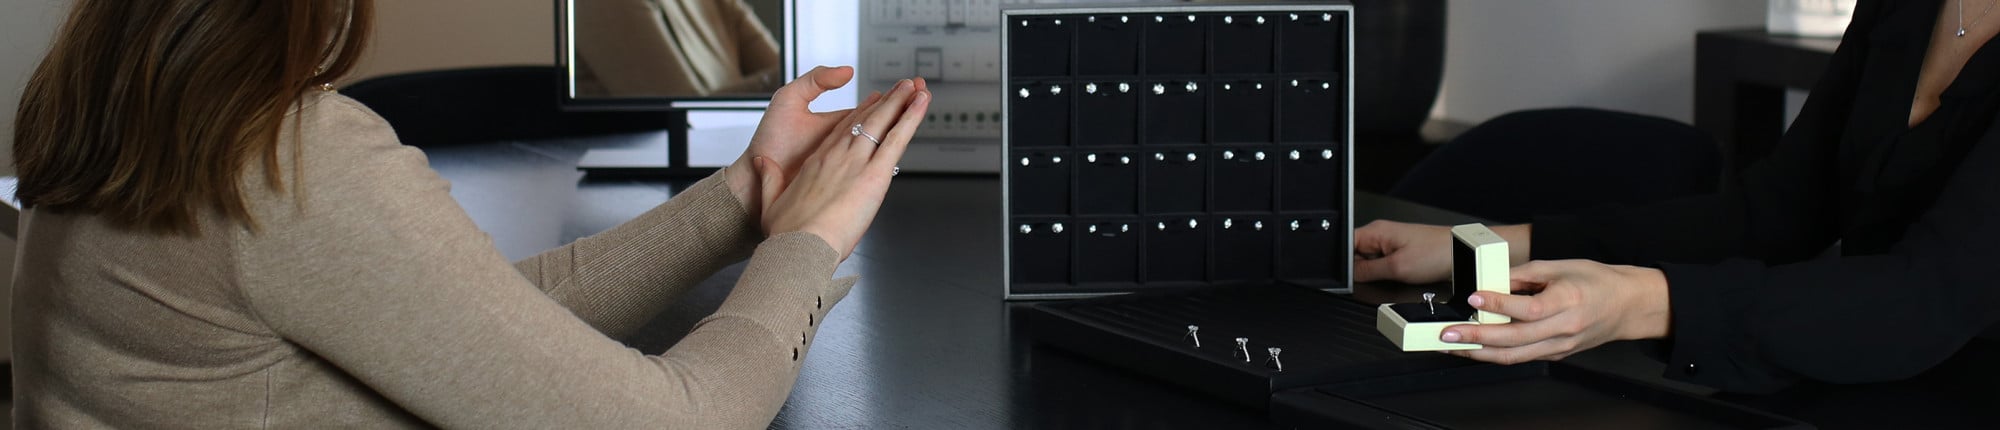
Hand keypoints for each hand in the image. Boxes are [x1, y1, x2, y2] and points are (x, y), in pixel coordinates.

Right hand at [752, 78, 930, 259]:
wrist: (799, 246)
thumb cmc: (788, 234)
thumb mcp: (770, 203)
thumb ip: (768, 179)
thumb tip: (760, 163)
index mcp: (816, 164)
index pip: (841, 132)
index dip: (858, 114)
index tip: (870, 103)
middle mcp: (837, 157)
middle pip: (864, 121)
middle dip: (885, 102)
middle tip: (901, 87)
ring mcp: (856, 162)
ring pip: (882, 123)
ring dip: (901, 102)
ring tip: (916, 87)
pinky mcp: (874, 174)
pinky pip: (897, 139)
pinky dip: (911, 119)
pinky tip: (920, 104)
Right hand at [1353, 220, 1452, 283]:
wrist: (1462, 253)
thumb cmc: (1436, 253)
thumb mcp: (1396, 268)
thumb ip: (1367, 272)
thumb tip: (1348, 277)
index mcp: (1375, 231)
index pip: (1344, 246)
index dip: (1344, 264)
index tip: (1354, 276)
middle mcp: (1381, 234)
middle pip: (1356, 256)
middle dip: (1364, 270)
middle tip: (1383, 275)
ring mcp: (1391, 243)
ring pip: (1371, 263)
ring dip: (1379, 273)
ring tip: (1398, 273)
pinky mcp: (1401, 252)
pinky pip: (1384, 265)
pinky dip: (1389, 273)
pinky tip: (1402, 274)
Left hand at [1440, 259, 1672, 363]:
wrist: (1628, 305)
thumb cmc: (1597, 281)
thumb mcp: (1561, 266)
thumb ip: (1524, 274)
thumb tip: (1491, 281)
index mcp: (1568, 301)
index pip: (1528, 309)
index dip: (1498, 306)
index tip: (1474, 298)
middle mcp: (1564, 329)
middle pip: (1515, 340)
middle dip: (1476, 338)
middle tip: (1448, 332)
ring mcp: (1561, 346)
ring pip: (1515, 356)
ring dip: (1479, 353)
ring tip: (1452, 345)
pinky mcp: (1556, 354)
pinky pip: (1522, 357)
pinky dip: (1496, 354)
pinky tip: (1475, 347)